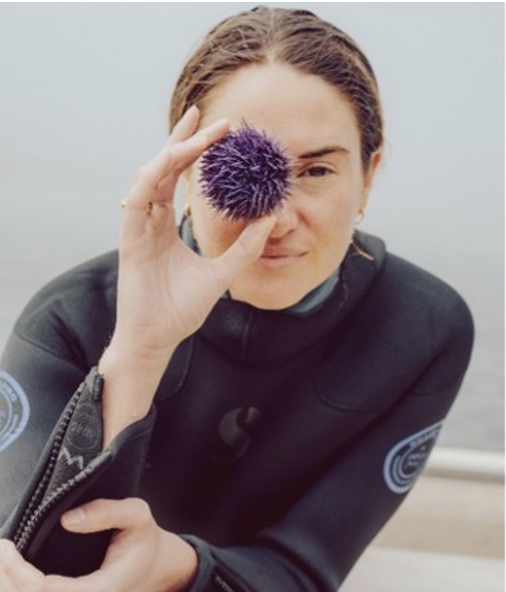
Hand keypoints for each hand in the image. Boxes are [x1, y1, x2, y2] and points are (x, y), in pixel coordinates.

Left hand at [0, 499, 195, 591]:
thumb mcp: (136, 514)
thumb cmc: (146, 541)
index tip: (5, 545)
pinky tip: (11, 589)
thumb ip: (105, 511)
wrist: (161, 571)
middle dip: (3, 582)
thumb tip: (66, 520)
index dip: (14, 570)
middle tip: (0, 552)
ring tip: (1, 568)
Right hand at [115, 104, 276, 356]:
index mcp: (166, 225)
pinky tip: (172, 161)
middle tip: (213, 116)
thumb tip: (272, 218)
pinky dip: (152, 178)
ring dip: (174, 152)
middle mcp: (150, 219)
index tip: (219, 128)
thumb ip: (245, 247)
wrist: (159, 338)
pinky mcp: (130, 239)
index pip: (177, 177)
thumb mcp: (223, 273)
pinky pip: (138, 200)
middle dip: (186, 139)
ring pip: (150, 175)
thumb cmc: (182, 309)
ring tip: (202, 134)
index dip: (194, 149)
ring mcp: (138, 227)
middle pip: (163, 166)